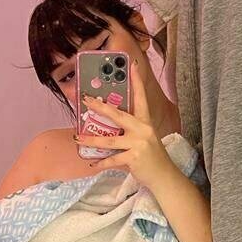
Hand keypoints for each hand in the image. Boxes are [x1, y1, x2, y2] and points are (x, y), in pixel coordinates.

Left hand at [75, 60, 174, 190]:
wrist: (163, 175)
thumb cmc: (152, 155)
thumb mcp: (144, 137)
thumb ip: (130, 129)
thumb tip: (108, 123)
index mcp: (145, 122)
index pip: (140, 98)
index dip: (136, 81)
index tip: (132, 66)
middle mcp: (142, 130)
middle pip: (118, 115)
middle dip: (100, 107)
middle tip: (86, 100)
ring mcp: (138, 144)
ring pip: (109, 141)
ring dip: (90, 140)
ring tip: (77, 138)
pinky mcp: (134, 158)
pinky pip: (112, 160)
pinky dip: (101, 162)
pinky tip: (93, 163)